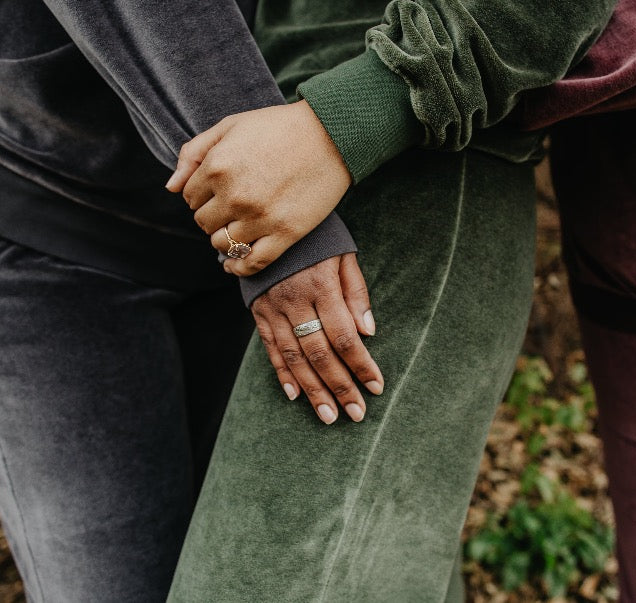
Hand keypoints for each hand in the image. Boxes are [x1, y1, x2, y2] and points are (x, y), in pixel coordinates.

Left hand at [166, 101, 351, 275]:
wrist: (331, 136)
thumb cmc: (279, 127)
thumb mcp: (230, 126)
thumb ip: (194, 152)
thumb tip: (170, 187)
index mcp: (217, 166)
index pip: (188, 197)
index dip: (201, 194)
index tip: (218, 190)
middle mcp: (235, 195)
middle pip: (203, 223)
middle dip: (212, 215)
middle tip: (231, 206)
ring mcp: (260, 218)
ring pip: (222, 244)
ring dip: (225, 238)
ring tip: (238, 226)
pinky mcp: (285, 234)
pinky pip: (251, 263)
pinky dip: (239, 267)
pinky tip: (235, 263)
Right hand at [251, 253, 382, 423]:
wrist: (270, 219)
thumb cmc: (318, 238)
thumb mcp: (344, 254)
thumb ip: (356, 292)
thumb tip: (368, 332)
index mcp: (321, 286)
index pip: (344, 336)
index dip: (361, 364)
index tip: (376, 387)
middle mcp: (295, 300)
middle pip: (319, 353)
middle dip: (340, 386)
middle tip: (355, 414)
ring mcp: (274, 308)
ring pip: (294, 357)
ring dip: (313, 390)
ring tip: (328, 415)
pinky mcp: (259, 311)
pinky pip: (270, 348)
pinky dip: (283, 373)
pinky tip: (295, 395)